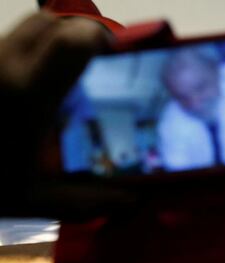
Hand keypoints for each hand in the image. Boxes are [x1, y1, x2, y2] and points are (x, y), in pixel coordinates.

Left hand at [0, 12, 133, 218]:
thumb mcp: (37, 200)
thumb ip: (90, 199)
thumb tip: (134, 199)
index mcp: (28, 94)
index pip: (72, 41)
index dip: (99, 38)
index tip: (115, 56)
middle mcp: (5, 66)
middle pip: (53, 23)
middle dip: (81, 34)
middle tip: (96, 63)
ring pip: (30, 26)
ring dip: (55, 39)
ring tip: (67, 72)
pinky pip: (11, 43)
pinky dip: (32, 53)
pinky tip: (34, 84)